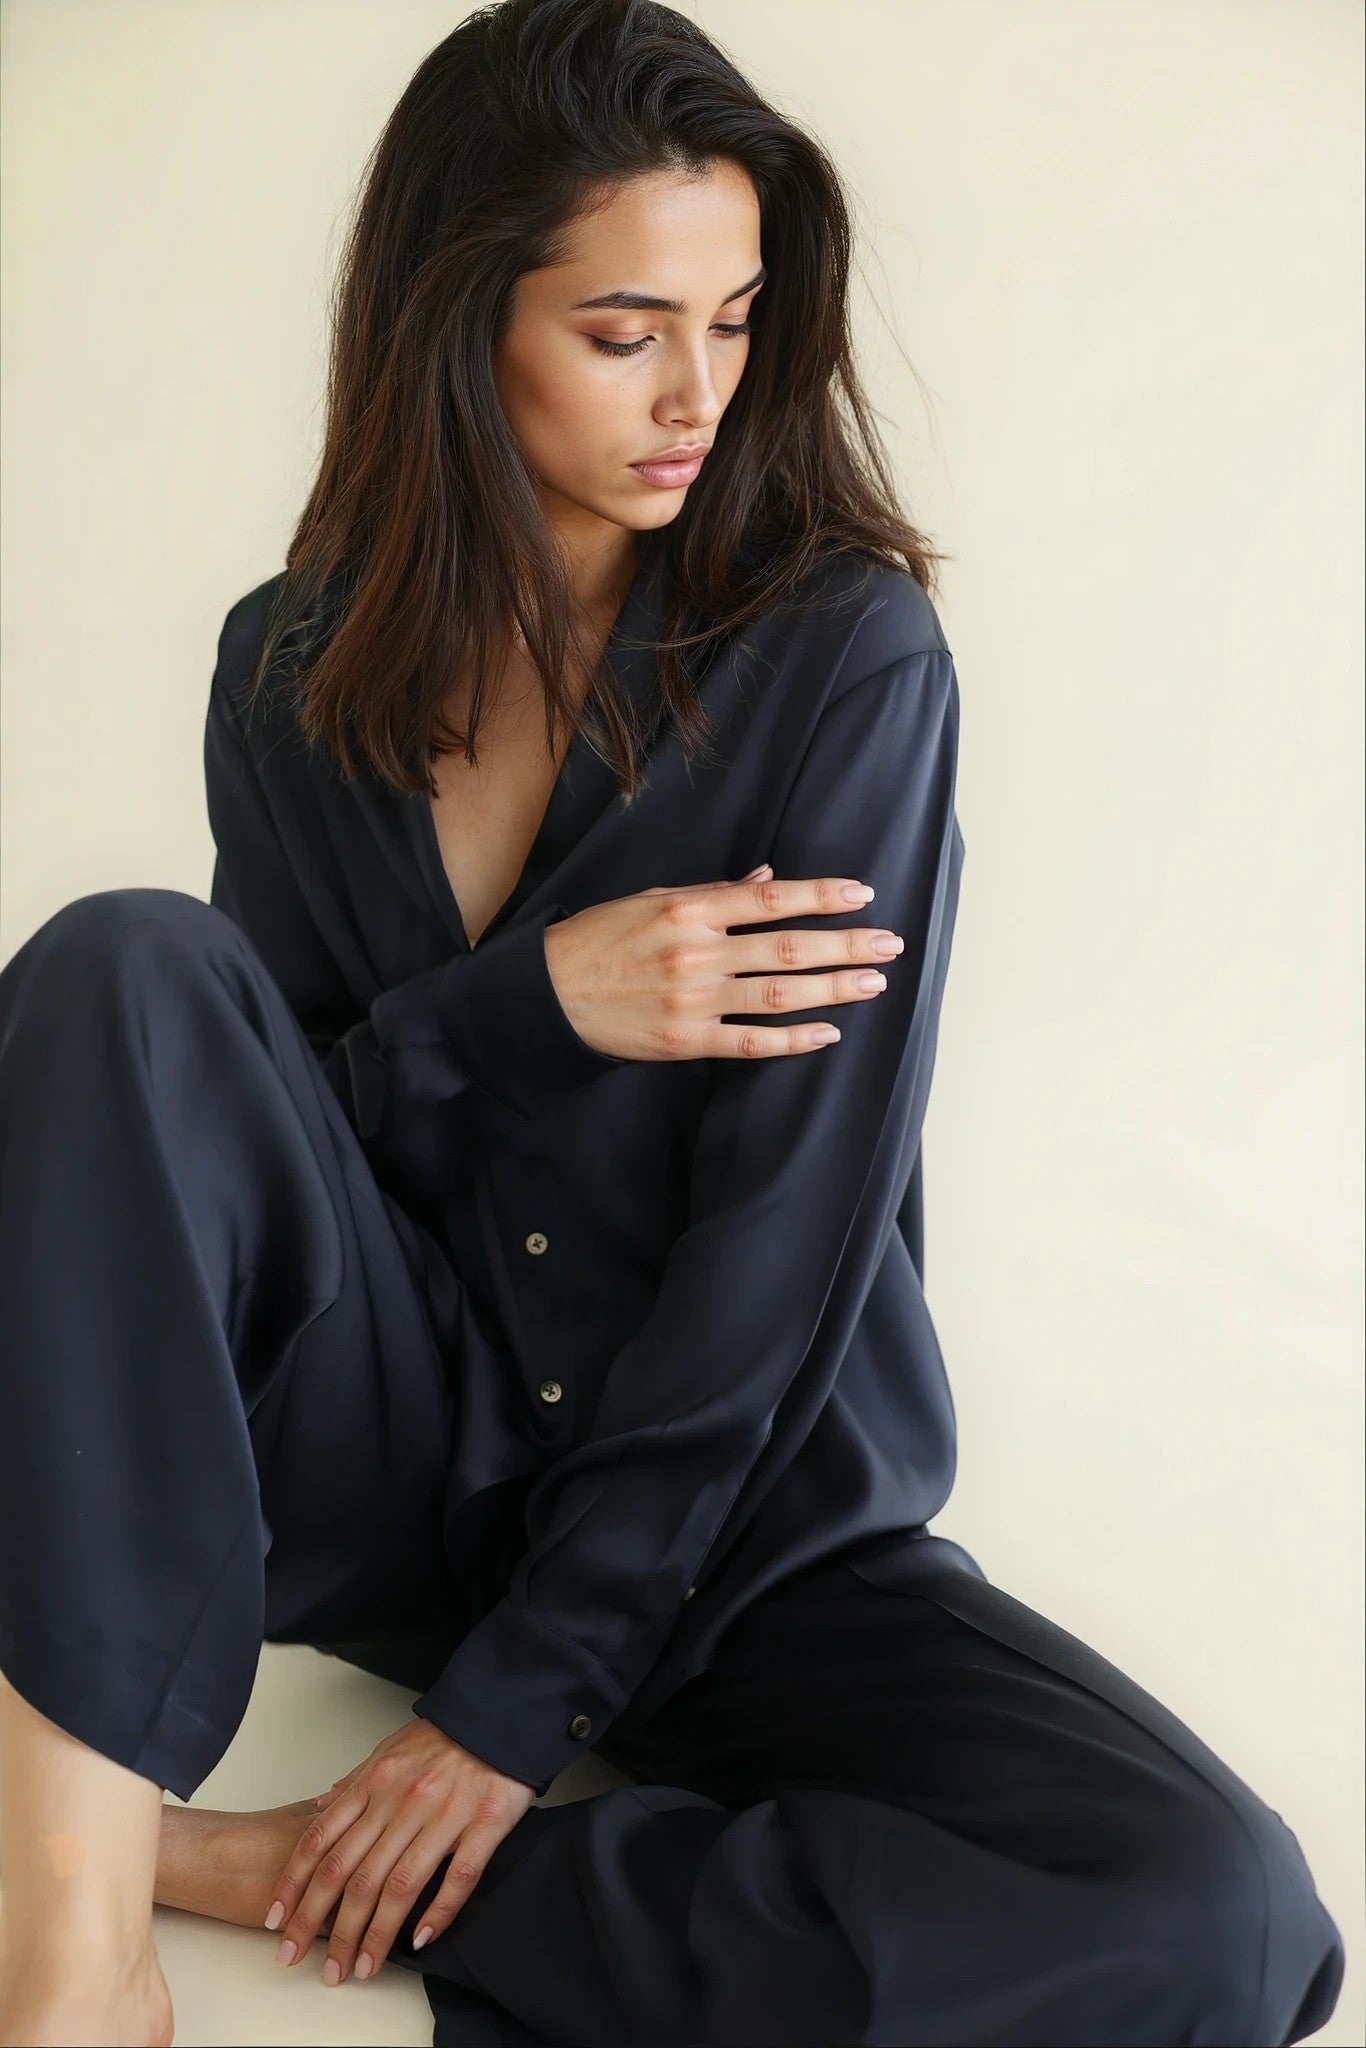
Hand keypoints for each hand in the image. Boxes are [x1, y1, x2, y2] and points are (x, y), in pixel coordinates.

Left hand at [264, 1719, 535, 1986]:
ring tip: (357, 1969)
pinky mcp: (485, 1825)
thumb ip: (356, 1782)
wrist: (500, 1714)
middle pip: (351, 1873)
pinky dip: (437, 1914)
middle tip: (300, 1960)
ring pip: (398, 1886)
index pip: (322, 1841)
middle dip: (319, 1924)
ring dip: (372, 1934)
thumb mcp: (390, 1748)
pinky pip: (458, 1878)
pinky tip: (418, 1942)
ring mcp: (444, 1815)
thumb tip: (321, 1808)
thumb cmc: (446, 1735)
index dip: (295, 1885)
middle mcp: (403, 1802)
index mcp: (376, 1782)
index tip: (277, 1922)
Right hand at [543, 862, 904, 1062]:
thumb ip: (714, 894)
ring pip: (779, 994)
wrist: (549, 995)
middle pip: (788, 948)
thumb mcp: (652, 900)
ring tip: (873, 982)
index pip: (772, 900)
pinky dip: (792, 1040)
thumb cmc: (599, 940)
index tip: (864, 894)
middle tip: (890, 944)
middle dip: (846, 945)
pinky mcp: (686, 1041)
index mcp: (689, 910)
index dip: (822, 896)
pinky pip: (749, 1042)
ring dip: (833, 988)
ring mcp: (694, 1000)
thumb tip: (770, 881)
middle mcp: (697, 953)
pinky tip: (828, 1033)